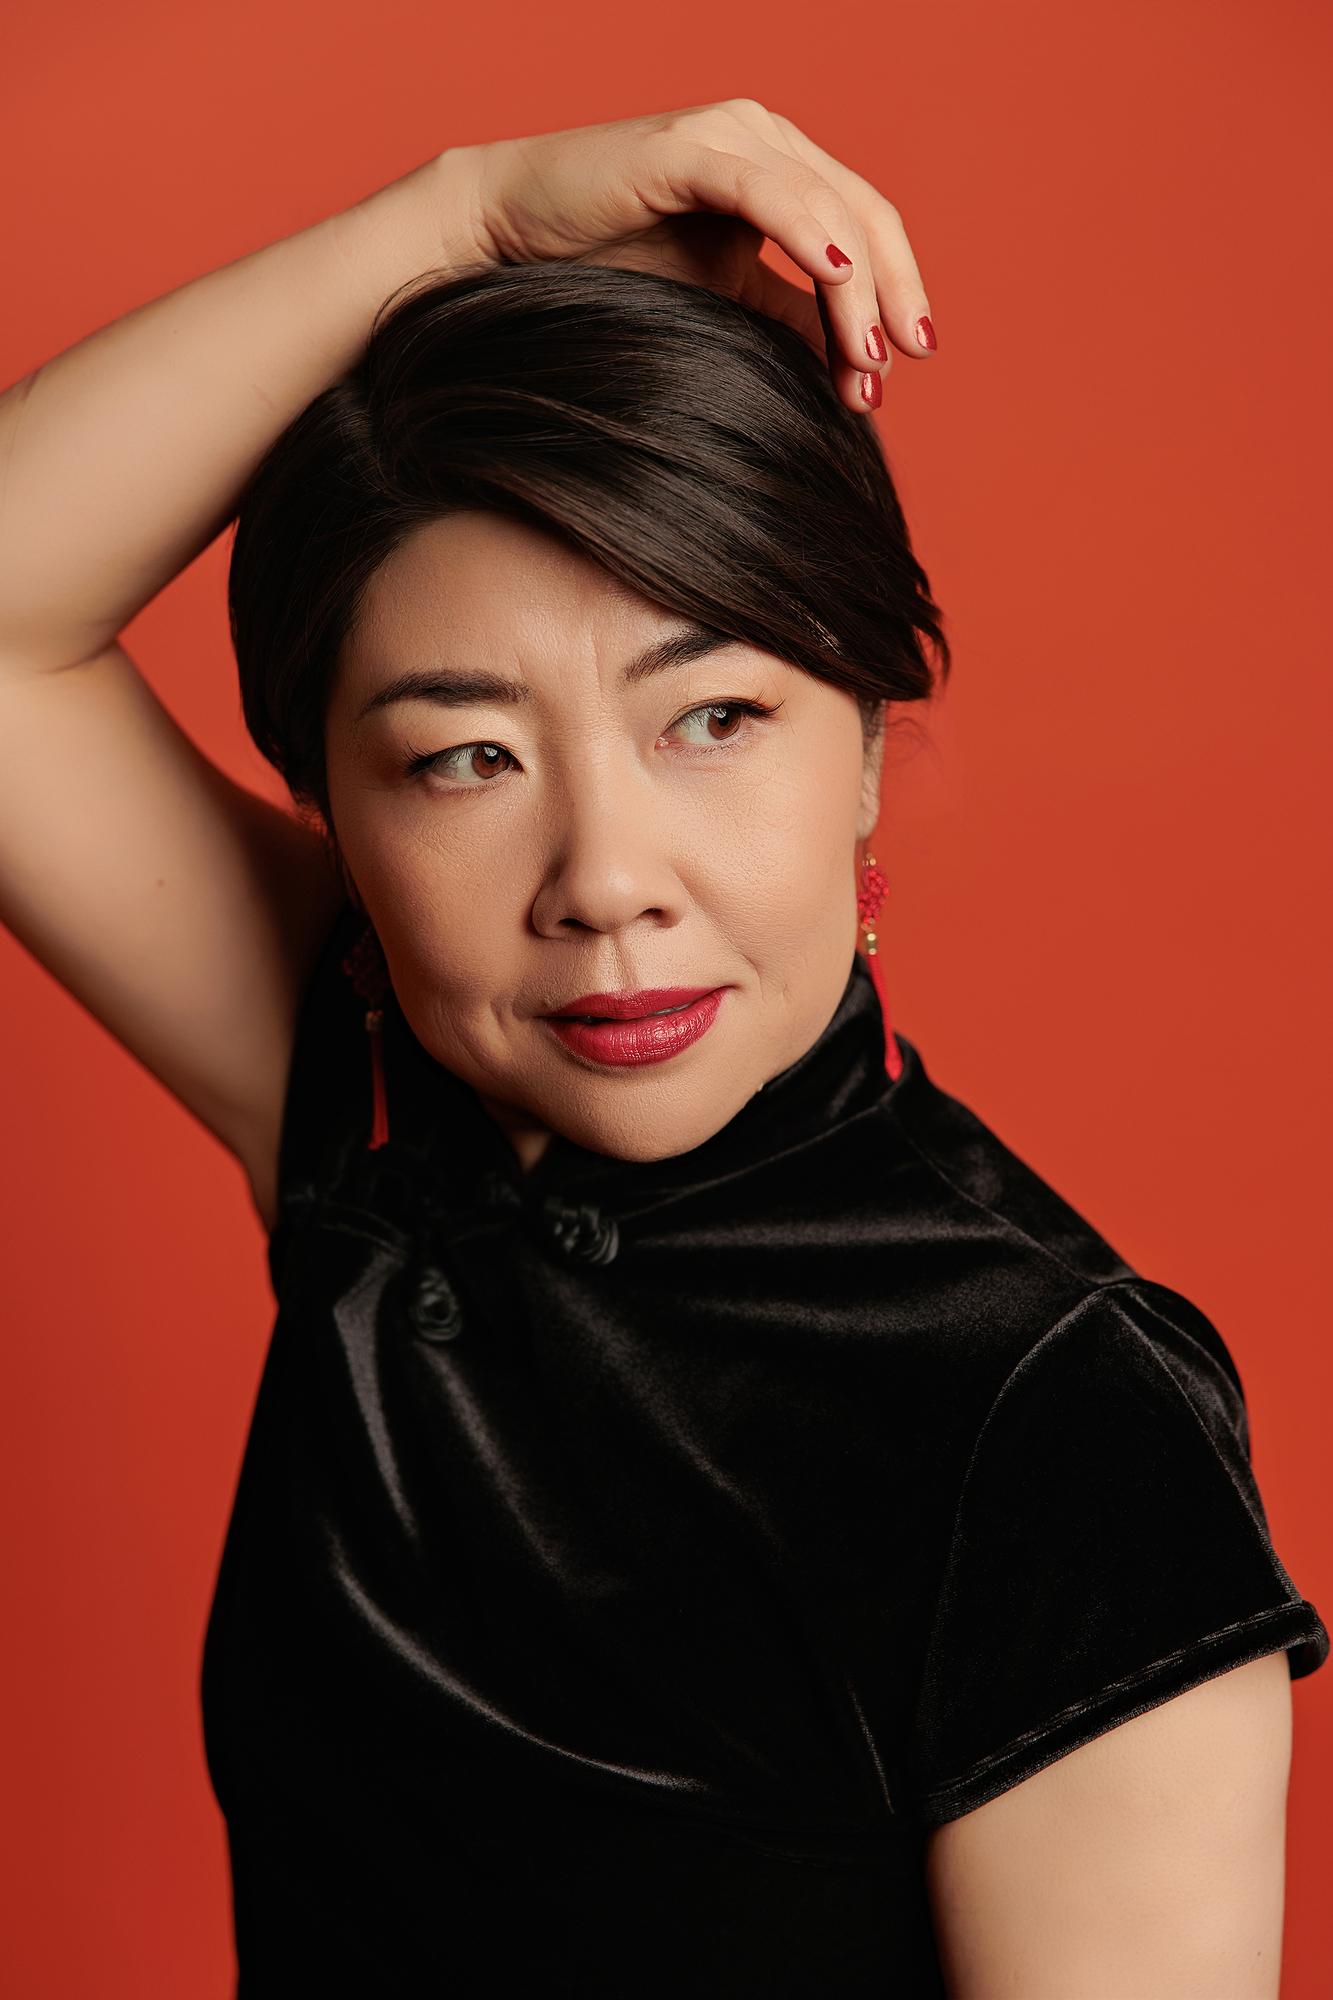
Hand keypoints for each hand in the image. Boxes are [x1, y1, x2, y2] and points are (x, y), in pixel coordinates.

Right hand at [439, 99, 935, 414]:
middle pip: (863, 213)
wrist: (509, 231)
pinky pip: (765, 189)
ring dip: (859, 284)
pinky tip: (837, 272)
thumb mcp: (720, 300)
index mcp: (779, 171)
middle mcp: (764, 141)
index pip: (865, 225)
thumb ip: (785, 318)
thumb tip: (854, 366)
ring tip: (872, 354)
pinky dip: (808, 229)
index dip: (897, 289)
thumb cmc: (608, 264)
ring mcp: (728, 137)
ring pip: (825, 207)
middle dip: (894, 291)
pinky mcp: (685, 150)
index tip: (909, 362)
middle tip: (907, 361)